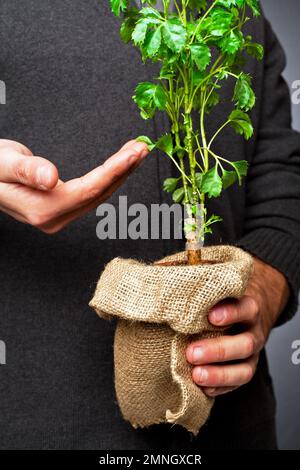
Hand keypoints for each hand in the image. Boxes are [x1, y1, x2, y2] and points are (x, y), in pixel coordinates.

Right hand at [0, 139, 147, 232]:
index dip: (113, 171)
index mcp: (42, 209)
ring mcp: (57, 217)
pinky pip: (90, 195)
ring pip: (97, 196)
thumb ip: (26, 170)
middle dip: (123, 170)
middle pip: (98, 194)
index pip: (88, 190)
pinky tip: (118, 166)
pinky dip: (107, 178)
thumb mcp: (2, 163)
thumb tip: (50, 177)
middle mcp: (53, 218)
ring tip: (136, 152)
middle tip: (143, 147)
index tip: (134, 153)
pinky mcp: (60, 210)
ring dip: (119, 174)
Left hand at [186, 256, 289, 396]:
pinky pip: (238, 383)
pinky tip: (204, 388)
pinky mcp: (244, 368)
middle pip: (244, 343)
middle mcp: (252, 330)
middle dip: (218, 350)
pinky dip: (221, 387)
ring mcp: (251, 353)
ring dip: (219, 374)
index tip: (209, 315)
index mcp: (246, 305)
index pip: (245, 308)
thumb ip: (195, 281)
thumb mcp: (213, 284)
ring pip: (244, 368)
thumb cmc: (219, 297)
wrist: (244, 312)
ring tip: (196, 375)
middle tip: (191, 352)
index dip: (230, 312)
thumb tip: (158, 278)